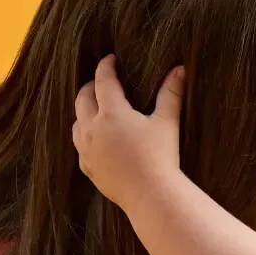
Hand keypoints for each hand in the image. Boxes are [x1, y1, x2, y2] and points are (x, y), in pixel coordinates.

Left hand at [73, 55, 184, 209]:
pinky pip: (79, 147)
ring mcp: (86, 149)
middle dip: (90, 86)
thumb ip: (171, 93)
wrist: (150, 195)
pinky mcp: (88, 168)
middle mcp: (92, 128)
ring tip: (94, 109)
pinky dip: (84, 137)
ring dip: (83, 111)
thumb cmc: (160, 157)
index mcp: (112, 113)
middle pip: (82, 99)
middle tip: (99, 82)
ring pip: (76, 123)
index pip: (103, 81)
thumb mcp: (167, 122)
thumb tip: (179, 69)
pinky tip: (95, 140)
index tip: (110, 59)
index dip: (105, 67)